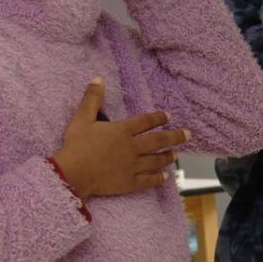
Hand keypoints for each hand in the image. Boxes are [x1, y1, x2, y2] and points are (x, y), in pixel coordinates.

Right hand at [52, 78, 189, 199]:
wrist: (74, 173)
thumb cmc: (76, 145)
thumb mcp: (82, 118)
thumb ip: (92, 98)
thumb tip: (98, 78)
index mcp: (123, 130)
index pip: (146, 121)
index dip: (159, 118)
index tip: (168, 116)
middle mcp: (132, 147)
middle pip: (158, 140)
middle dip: (175, 137)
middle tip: (188, 135)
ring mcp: (133, 166)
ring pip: (156, 160)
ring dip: (167, 157)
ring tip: (176, 155)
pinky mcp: (129, 183)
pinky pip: (148, 180)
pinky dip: (157, 178)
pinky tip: (164, 177)